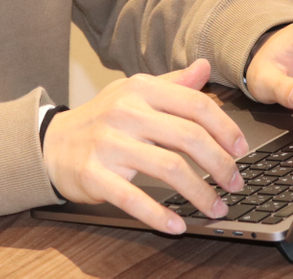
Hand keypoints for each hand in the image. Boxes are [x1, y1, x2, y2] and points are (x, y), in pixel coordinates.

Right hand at [41, 59, 248, 234]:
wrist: (51, 143)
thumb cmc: (101, 118)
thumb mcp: (134, 92)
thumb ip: (173, 83)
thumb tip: (205, 67)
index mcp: (141, 89)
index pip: (195, 104)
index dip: (225, 128)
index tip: (241, 149)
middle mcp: (126, 111)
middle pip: (188, 137)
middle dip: (221, 164)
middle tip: (236, 183)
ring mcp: (109, 143)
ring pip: (169, 169)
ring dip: (200, 193)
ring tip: (216, 207)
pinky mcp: (94, 174)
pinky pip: (134, 198)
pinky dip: (160, 215)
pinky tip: (177, 225)